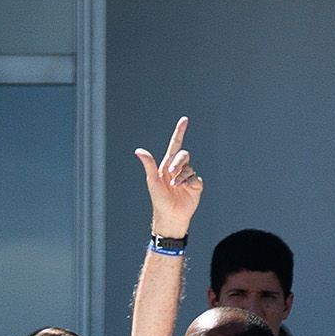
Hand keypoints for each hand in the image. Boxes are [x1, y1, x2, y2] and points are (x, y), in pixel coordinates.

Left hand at [133, 116, 201, 236]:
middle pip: (183, 155)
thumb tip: (138, 150)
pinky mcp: (196, 185)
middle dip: (178, 162)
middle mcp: (178, 169)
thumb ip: (148, 164)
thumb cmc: (158, 199)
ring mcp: (188, 177)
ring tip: (174, 186)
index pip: (175, 145)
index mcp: (167, 165)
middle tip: (170, 172)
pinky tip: (184, 190)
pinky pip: (195, 178)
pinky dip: (188, 183)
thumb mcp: (152, 180)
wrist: (169, 216)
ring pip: (189, 168)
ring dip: (181, 176)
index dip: (180, 132)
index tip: (184, 119)